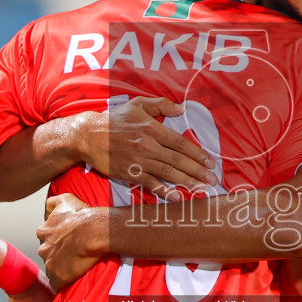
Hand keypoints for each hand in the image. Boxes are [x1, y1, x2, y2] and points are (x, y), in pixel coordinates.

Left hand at [37, 194, 102, 291]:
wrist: (93, 230)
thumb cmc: (81, 215)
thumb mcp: (65, 199)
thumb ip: (52, 201)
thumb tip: (47, 206)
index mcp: (43, 231)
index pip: (45, 239)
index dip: (56, 241)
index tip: (67, 242)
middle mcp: (43, 248)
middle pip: (47, 255)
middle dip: (57, 256)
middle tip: (73, 254)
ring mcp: (50, 264)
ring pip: (52, 269)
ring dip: (61, 269)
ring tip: (76, 267)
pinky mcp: (58, 277)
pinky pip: (57, 285)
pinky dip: (63, 284)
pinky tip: (72, 281)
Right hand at [69, 98, 215, 199]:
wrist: (88, 135)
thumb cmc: (114, 120)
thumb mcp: (137, 104)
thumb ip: (161, 104)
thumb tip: (181, 109)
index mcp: (152, 128)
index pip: (180, 142)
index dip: (198, 153)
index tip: (210, 161)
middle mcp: (148, 144)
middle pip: (178, 159)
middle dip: (198, 170)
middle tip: (213, 179)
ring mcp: (139, 160)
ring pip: (168, 172)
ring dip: (187, 181)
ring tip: (202, 188)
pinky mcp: (130, 173)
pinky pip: (150, 183)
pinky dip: (164, 191)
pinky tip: (177, 197)